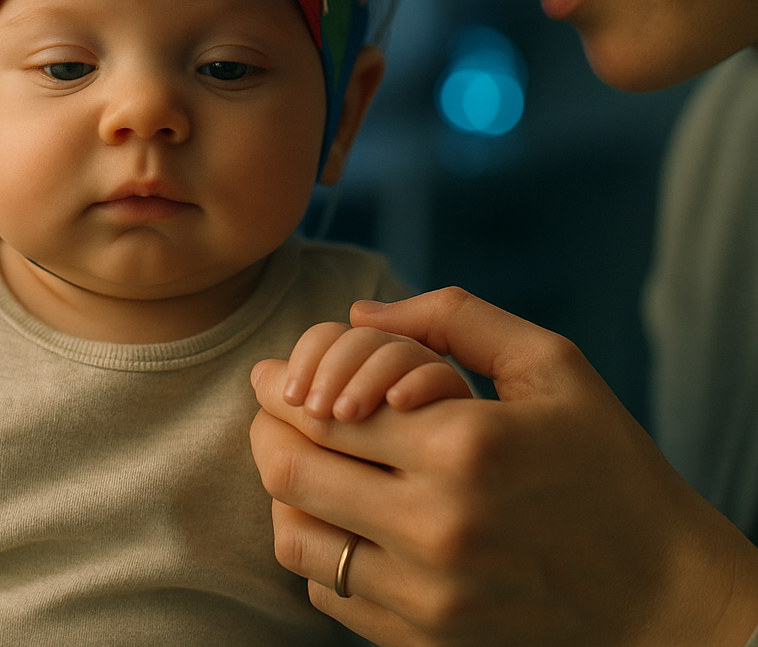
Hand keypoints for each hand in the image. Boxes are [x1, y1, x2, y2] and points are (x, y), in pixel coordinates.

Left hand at [250, 288, 757, 646]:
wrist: (662, 594)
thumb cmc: (607, 461)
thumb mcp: (550, 364)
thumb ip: (452, 319)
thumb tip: (361, 313)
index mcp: (463, 448)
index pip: (322, 411)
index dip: (278, 385)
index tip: (270, 372)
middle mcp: (436, 529)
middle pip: (290, 471)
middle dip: (265, 428)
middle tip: (272, 408)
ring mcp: (427, 598)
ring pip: (295, 538)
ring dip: (282, 490)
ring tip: (302, 458)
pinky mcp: (426, 640)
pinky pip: (328, 591)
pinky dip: (317, 546)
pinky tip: (341, 515)